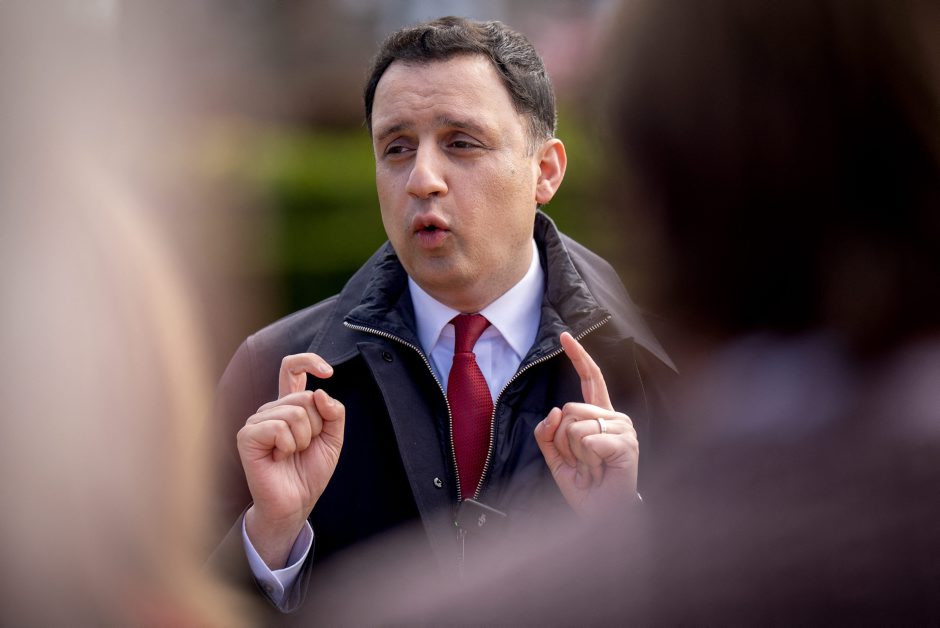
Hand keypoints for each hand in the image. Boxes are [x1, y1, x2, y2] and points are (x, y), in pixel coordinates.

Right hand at [237, 353, 344, 567]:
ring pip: (295, 413)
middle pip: (305, 398)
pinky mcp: (247, 435)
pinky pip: (279, 427)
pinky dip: (288, 445)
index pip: (292, 368)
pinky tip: (279, 457)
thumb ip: (333, 412)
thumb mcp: (333, 439)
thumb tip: (320, 391)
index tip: (328, 371)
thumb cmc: (310, 471)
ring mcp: (257, 420)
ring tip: (292, 454)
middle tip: (305, 447)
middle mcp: (272, 409)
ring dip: (303, 439)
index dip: (309, 361)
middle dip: (316, 426)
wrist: (296, 502)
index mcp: (290, 405)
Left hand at [534, 332, 638, 516]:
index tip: (565, 336)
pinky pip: (588, 440)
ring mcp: (623, 430)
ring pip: (575, 425)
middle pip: (569, 409)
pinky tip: (598, 470)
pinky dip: (585, 459)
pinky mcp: (626, 445)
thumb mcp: (554, 456)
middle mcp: (614, 417)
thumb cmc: (584, 486)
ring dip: (573, 452)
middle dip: (561, 439)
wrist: (602, 516)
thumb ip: (547, 432)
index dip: (578, 356)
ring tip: (590, 468)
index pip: (590, 379)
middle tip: (579, 462)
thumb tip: (555, 410)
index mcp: (599, 416)